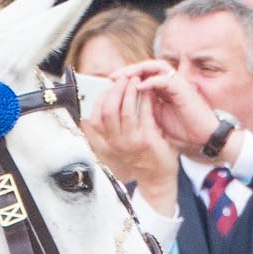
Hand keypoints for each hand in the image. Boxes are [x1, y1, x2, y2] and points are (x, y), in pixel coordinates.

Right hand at [82, 71, 179, 212]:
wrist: (157, 176)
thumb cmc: (140, 156)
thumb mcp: (120, 143)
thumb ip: (113, 126)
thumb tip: (111, 100)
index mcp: (105, 143)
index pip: (95, 117)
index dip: (101, 99)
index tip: (109, 87)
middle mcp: (114, 143)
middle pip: (108, 111)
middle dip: (115, 91)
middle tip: (123, 78)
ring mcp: (130, 142)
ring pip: (125, 111)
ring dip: (130, 92)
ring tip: (136, 80)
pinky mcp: (147, 140)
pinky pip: (144, 114)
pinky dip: (145, 99)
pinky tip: (149, 91)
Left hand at [115, 60, 228, 156]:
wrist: (202, 136)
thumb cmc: (180, 128)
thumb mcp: (154, 117)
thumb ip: (141, 107)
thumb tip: (118, 106)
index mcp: (162, 88)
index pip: (142, 75)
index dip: (125, 77)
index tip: (109, 83)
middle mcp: (169, 83)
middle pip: (147, 66)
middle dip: (129, 70)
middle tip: (112, 77)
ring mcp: (177, 84)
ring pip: (156, 67)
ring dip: (138, 70)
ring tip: (123, 77)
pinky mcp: (184, 89)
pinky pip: (165, 79)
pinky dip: (151, 81)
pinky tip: (138, 87)